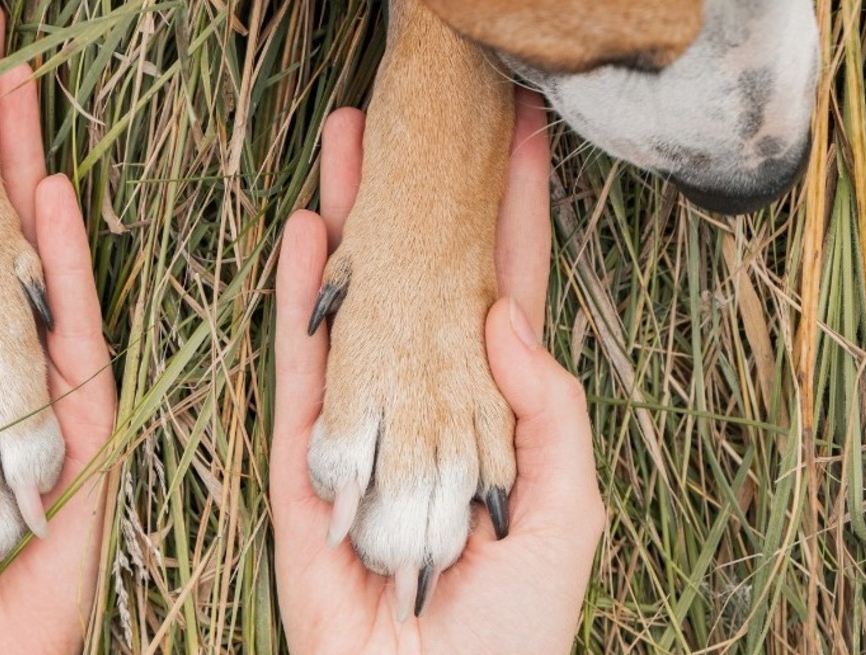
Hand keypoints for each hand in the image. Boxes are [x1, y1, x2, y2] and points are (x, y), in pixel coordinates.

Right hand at [271, 90, 605, 652]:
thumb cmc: (515, 627)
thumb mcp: (565, 514)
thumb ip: (549, 411)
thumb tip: (503, 313)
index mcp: (496, 419)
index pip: (505, 301)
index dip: (511, 225)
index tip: (510, 148)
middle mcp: (428, 408)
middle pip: (421, 286)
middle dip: (416, 206)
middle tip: (404, 126)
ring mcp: (365, 428)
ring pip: (358, 308)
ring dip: (352, 228)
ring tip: (345, 150)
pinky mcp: (307, 460)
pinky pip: (302, 369)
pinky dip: (299, 301)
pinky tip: (303, 237)